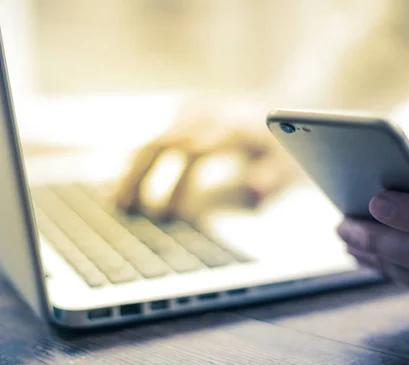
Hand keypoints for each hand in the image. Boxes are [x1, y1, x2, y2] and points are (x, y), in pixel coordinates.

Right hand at [116, 101, 300, 219]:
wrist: (281, 106)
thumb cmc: (284, 143)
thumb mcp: (290, 161)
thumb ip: (273, 176)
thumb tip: (256, 190)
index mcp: (232, 126)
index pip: (196, 150)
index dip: (178, 183)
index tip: (165, 213)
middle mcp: (209, 113)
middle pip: (164, 142)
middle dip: (141, 176)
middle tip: (125, 207)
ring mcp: (194, 110)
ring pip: (154, 138)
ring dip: (133, 170)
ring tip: (118, 201)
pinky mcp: (186, 111)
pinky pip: (156, 136)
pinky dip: (140, 160)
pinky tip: (126, 182)